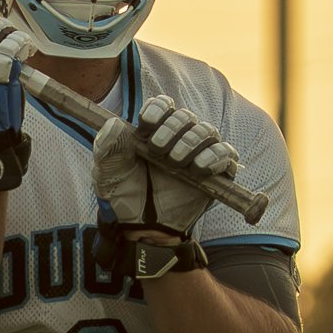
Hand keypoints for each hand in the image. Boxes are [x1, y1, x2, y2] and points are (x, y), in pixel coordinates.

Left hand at [94, 96, 240, 235]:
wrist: (140, 227)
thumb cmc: (124, 195)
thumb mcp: (106, 173)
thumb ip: (106, 148)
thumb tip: (112, 123)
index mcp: (154, 130)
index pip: (164, 105)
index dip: (158, 109)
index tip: (145, 124)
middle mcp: (179, 137)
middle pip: (186, 117)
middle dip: (172, 128)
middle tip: (158, 149)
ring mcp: (199, 154)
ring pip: (207, 131)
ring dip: (192, 141)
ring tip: (177, 161)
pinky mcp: (216, 173)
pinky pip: (226, 154)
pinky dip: (217, 156)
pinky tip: (201, 166)